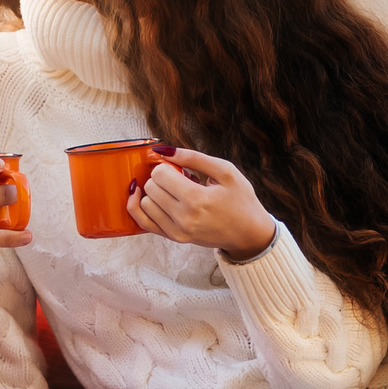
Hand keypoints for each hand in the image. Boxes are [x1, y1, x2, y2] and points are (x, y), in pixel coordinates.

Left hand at [126, 145, 277, 259]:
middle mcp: (184, 218)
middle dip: (162, 178)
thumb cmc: (240, 200)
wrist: (248, 232)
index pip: (160, 174)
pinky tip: (144, 197)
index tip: (181, 169)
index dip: (168, 166)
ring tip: (175, 193)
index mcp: (197, 200)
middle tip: (181, 181)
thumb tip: (162, 150)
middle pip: (151, 187)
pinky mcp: (174, 238)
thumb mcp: (225, 171)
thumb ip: (193, 157)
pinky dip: (139, 207)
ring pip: (144, 203)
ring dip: (154, 193)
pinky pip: (142, 222)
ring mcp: (177, 232)